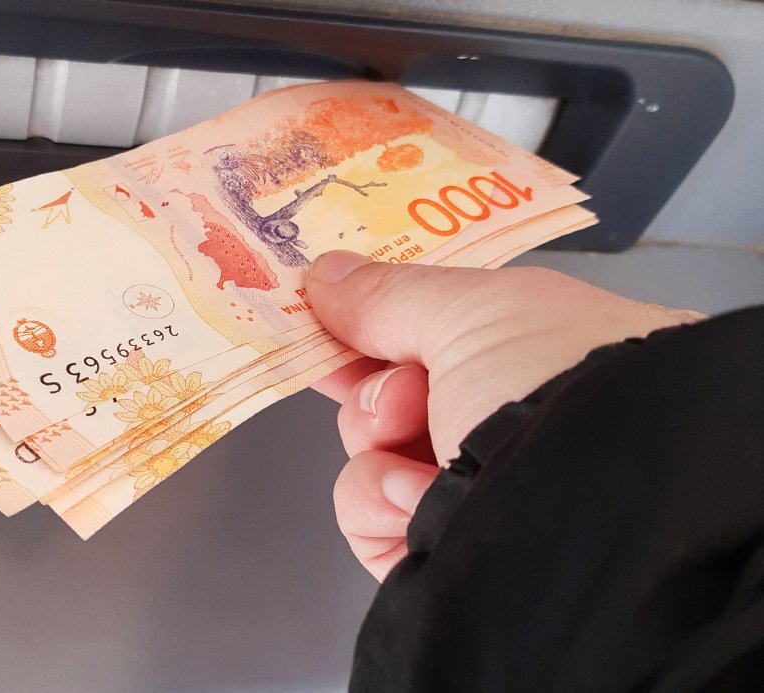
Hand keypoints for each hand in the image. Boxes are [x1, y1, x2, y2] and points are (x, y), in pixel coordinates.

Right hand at [306, 251, 702, 579]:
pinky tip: (415, 503)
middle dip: (379, 389)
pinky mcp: (437, 550)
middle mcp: (510, 426)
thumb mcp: (471, 313)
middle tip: (405, 395)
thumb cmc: (552, 392)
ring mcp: (475, 493)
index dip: (382, 321)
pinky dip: (376, 503)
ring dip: (375, 447)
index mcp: (541, 357)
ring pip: (369, 452)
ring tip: (418, 459)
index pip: (442, 331)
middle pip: (391, 393)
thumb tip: (324, 275)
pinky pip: (364, 515)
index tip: (329, 314)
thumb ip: (388, 293)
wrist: (586, 517)